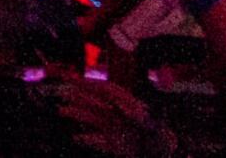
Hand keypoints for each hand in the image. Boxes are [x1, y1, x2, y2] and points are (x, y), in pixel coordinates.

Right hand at [59, 77, 174, 157]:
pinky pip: (96, 139)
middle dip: (80, 95)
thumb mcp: (153, 128)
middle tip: (62, 89)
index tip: (75, 80)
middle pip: (97, 102)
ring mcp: (117, 130)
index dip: (92, 85)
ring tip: (62, 110)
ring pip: (93, 118)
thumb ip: (137, 116)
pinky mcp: (115, 145)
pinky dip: (85, 138)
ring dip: (78, 114)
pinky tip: (75, 137)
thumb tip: (120, 106)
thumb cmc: (162, 143)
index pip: (108, 91)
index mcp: (131, 107)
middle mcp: (122, 116)